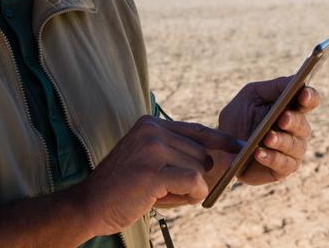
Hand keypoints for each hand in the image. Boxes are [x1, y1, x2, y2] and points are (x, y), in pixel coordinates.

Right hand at [78, 116, 239, 235]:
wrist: (89, 205)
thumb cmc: (123, 187)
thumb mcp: (148, 159)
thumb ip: (177, 153)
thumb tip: (220, 157)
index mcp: (151, 124)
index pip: (198, 130)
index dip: (221, 140)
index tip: (239, 147)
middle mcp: (152, 131)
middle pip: (203, 153)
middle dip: (194, 177)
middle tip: (165, 190)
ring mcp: (152, 149)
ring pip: (200, 169)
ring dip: (188, 190)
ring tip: (158, 194)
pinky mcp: (154, 171)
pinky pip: (194, 182)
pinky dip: (190, 196)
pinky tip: (163, 199)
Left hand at [216, 77, 320, 185]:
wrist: (222, 145)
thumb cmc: (240, 116)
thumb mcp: (252, 95)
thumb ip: (274, 87)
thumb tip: (295, 80)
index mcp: (292, 108)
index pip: (309, 101)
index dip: (310, 97)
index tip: (304, 94)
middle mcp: (297, 130)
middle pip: (303, 125)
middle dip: (293, 121)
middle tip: (282, 118)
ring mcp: (292, 151)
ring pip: (295, 146)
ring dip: (281, 141)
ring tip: (267, 137)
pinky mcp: (282, 169)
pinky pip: (283, 164)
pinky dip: (271, 158)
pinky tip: (259, 153)